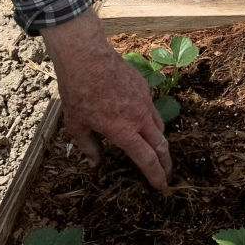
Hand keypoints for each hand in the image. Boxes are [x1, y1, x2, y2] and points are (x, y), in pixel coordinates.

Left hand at [41, 8, 170, 190]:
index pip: (147, 159)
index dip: (156, 176)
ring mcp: (144, 101)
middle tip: (167, 176)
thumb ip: (89, 147)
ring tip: (156, 151)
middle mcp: (140, 118)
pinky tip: (140, 121)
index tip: (162, 187)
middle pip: (161, 145)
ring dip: (160, 142)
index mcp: (124, 131)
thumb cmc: (77, 92)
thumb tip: (96, 163)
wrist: (86, 57)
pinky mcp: (144, 88)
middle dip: (166, 164)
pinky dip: (151, 121)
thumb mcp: (77, 125)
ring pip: (160, 126)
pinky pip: (152, 109)